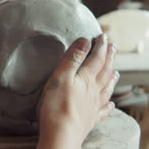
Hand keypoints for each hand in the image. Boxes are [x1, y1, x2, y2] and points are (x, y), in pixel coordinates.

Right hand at [37, 34, 118, 148]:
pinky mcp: (89, 120)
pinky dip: (108, 105)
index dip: (100, 47)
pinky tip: (110, 103)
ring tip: (116, 71)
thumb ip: (72, 59)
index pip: (96, 59)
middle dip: (108, 58)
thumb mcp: (61, 77)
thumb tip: (85, 41)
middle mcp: (94, 92)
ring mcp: (93, 106)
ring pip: (106, 89)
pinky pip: (102, 110)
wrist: (61, 135)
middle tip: (112, 48)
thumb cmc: (56, 106)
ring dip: (111, 78)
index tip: (103, 36)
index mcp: (87, 80)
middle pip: (104, 72)